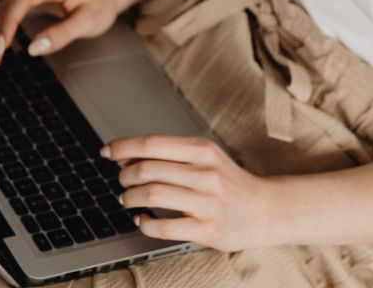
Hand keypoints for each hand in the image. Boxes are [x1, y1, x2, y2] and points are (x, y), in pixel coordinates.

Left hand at [102, 134, 277, 252]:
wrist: (266, 209)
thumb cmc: (228, 182)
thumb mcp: (206, 157)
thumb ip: (172, 154)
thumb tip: (126, 154)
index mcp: (202, 150)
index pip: (152, 143)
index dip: (122, 147)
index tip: (106, 151)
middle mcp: (204, 173)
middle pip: (147, 170)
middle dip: (124, 176)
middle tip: (122, 181)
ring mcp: (207, 202)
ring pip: (151, 195)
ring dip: (129, 198)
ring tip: (127, 200)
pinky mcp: (207, 229)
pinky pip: (164, 227)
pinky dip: (144, 223)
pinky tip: (142, 220)